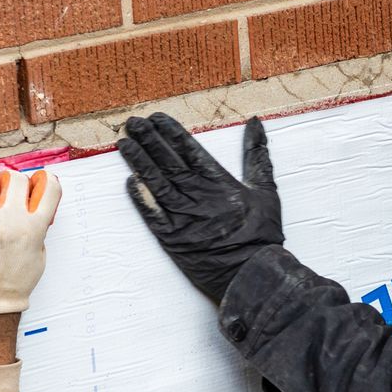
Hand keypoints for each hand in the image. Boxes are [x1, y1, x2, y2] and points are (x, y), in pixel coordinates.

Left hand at [0, 169, 61, 325]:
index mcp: (33, 230)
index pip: (49, 187)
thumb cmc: (9, 288)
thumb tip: (32, 208)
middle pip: (15, 178)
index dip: (44, 180)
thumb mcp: (37, 258)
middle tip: (6, 194)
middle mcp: (10, 222)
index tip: (36, 182)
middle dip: (11, 184)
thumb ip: (37, 231)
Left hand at [117, 113, 281, 302]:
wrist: (253, 273)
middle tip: (133, 122)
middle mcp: (198, 195)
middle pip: (168, 161)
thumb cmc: (262, 234)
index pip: (189, 149)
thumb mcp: (266, 190)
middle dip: (149, 140)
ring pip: (156, 183)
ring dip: (139, 162)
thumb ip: (257, 155)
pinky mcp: (173, 238)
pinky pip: (152, 214)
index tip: (157, 118)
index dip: (171, 132)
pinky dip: (140, 198)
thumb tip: (255, 123)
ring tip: (124, 143)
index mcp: (220, 182)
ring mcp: (183, 217)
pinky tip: (129, 181)